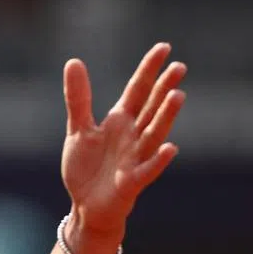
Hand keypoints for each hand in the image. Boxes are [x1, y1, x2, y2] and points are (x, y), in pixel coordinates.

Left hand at [61, 43, 186, 237]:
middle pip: (151, 108)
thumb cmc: (87, 168)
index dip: (149, 70)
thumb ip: (79, 99)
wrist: (86, 206)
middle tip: (179, 67)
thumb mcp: (79, 129)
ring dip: (165, 116)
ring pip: (154, 134)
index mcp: (120, 121)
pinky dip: (158, 160)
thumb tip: (73, 61)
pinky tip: (169, 148)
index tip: (164, 48)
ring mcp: (135, 158)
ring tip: (178, 95)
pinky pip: (147, 169)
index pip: (138, 90)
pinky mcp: (132, 181)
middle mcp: (133, 136)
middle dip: (164, 88)